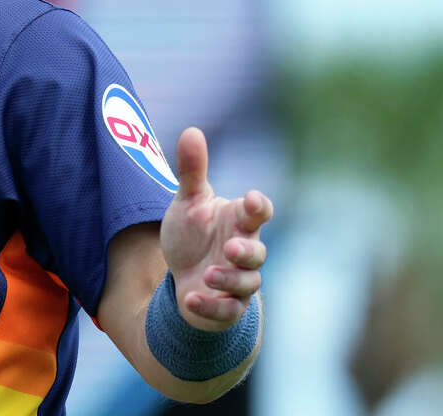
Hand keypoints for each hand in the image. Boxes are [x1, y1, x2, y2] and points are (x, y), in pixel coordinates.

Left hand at [160, 127, 272, 331]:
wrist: (183, 274)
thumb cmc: (193, 233)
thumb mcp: (187, 202)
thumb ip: (191, 171)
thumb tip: (191, 130)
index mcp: (238, 221)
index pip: (259, 212)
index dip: (258, 206)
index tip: (250, 200)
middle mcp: (243, 251)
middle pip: (258, 253)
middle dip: (247, 251)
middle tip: (231, 247)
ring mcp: (237, 281)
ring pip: (248, 284)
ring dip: (230, 280)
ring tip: (208, 274)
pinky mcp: (226, 306)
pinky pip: (228, 311)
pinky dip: (212, 306)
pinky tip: (192, 298)